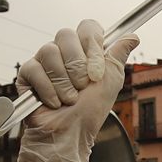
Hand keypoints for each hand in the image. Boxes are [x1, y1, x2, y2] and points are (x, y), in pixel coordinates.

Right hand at [17, 20, 140, 161]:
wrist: (69, 134)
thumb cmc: (90, 111)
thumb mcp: (110, 82)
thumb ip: (118, 55)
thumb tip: (133, 36)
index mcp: (85, 50)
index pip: (87, 27)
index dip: (92, 45)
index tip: (96, 70)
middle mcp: (64, 51)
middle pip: (65, 34)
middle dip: (76, 65)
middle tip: (82, 87)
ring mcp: (44, 61)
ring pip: (49, 51)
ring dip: (63, 82)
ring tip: (69, 98)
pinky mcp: (27, 73)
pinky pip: (34, 68)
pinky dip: (47, 90)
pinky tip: (53, 102)